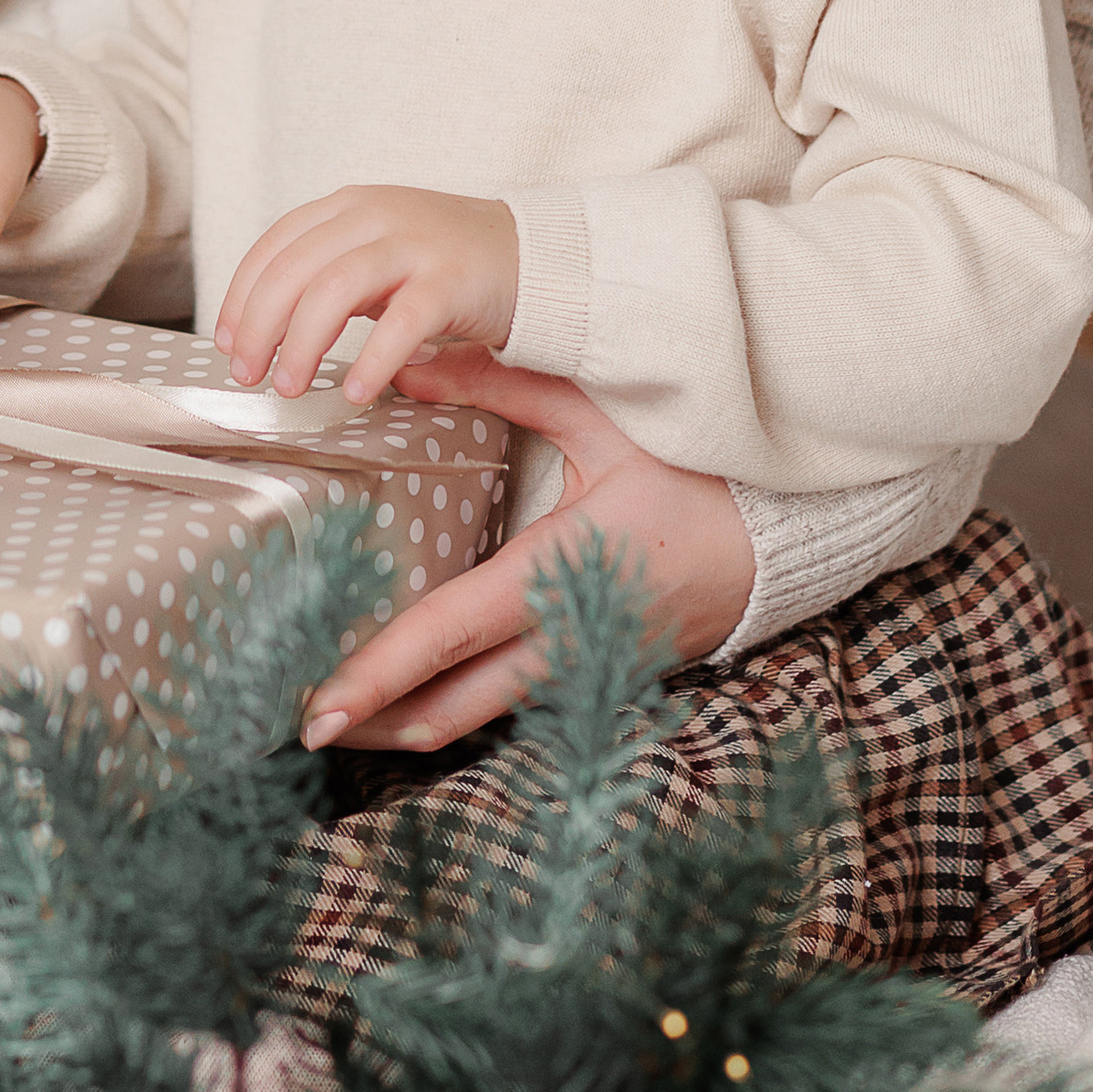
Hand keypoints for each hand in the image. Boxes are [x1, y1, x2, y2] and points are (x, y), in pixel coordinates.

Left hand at [215, 186, 519, 401]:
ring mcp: (415, 244)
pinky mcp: (453, 279)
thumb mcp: (376, 255)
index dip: (240, 295)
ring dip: (302, 344)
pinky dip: (373, 360)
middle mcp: (374, 216)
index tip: (226, 342)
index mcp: (348, 207)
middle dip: (260, 326)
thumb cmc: (446, 266)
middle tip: (248, 374)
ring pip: (335, 289)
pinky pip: (402, 322)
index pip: (275, 245)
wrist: (535, 256)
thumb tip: (264, 332)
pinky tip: (357, 391)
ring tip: (290, 387)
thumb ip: (327, 277)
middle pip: (294, 268)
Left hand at [298, 348, 757, 754]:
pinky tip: (424, 701)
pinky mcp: (606, 673)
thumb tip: (407, 367)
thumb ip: (501, 385)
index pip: (448, 635)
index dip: (378, 674)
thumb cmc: (699, 469)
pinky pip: (522, 704)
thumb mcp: (600, 414)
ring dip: (416, 723)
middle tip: (304, 725)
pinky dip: (466, 708)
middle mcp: (569, 639)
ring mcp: (592, 668)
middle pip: (455, 703)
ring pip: (487, 715)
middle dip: (378, 721)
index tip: (320, 706)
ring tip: (348, 723)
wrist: (788, 534)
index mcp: (559, 572)